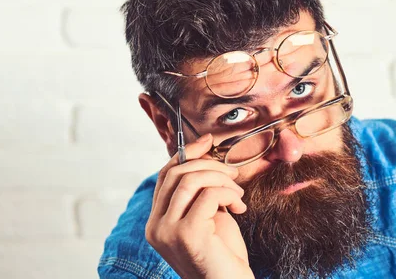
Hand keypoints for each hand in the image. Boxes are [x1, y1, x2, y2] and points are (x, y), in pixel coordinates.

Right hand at [145, 134, 253, 278]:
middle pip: (177, 173)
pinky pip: (208, 195)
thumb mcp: (208, 214)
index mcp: (157, 221)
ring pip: (191, 180)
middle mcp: (156, 226)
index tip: (208, 142)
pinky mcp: (187, 235)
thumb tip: (203, 150)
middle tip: (233, 174)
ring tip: (238, 194)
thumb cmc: (222, 253)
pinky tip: (239, 207)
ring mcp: (168, 231)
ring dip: (221, 179)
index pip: (166, 175)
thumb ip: (200, 190)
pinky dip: (228, 194)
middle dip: (209, 165)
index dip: (187, 154)